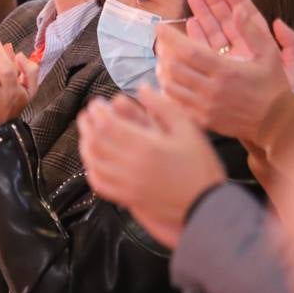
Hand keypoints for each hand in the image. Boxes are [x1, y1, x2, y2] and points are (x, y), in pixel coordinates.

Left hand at [78, 85, 225, 247]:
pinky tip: (93, 161)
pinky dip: (91, 169)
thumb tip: (142, 87)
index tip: (97, 103)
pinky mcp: (127, 198)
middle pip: (95, 141)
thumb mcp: (188, 130)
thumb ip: (163, 107)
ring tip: (87, 133)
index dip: (97, 111)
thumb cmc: (200, 166)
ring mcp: (127, 184)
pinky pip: (99, 183)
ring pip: (93, 161)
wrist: (208, 205)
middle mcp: (131, 165)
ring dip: (85, 144)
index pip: (107, 124)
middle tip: (87, 114)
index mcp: (145, 146)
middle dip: (87, 124)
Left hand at [156, 0, 293, 144]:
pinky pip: (175, 104)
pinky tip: (168, 82)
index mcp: (226, 71)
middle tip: (162, 42)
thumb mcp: (270, 55)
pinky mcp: (203, 120)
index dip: (170, 37)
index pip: (188, 51)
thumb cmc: (273, 86)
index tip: (160, 26)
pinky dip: (167, 91)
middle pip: (175, 67)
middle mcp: (213, 89)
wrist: (279, 123)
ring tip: (163, 60)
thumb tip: (239, 9)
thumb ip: (253, 31)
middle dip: (164, 52)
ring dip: (163, 70)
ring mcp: (206, 107)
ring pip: (170, 86)